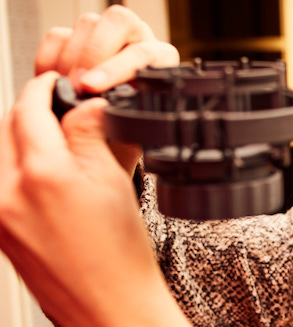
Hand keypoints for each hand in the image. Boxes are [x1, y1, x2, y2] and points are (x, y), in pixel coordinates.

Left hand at [0, 72, 189, 326]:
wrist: (108, 304)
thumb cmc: (119, 256)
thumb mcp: (113, 181)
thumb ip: (90, 133)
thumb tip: (83, 104)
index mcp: (42, 176)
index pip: (29, 109)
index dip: (45, 89)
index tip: (57, 83)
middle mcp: (7, 194)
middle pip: (4, 128)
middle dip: (29, 114)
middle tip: (60, 112)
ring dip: (19, 140)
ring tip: (54, 146)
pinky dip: (14, 168)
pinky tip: (45, 176)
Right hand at [35, 5, 179, 173]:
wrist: (108, 138)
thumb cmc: (125, 134)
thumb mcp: (132, 133)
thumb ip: (123, 122)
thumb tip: (99, 111)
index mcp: (160, 61)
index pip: (144, 52)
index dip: (114, 68)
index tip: (92, 88)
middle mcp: (137, 41)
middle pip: (118, 23)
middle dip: (92, 55)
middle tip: (78, 85)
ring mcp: (106, 37)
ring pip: (87, 25)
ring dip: (70, 58)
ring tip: (66, 88)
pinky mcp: (77, 40)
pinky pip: (59, 36)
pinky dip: (50, 59)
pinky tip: (53, 83)